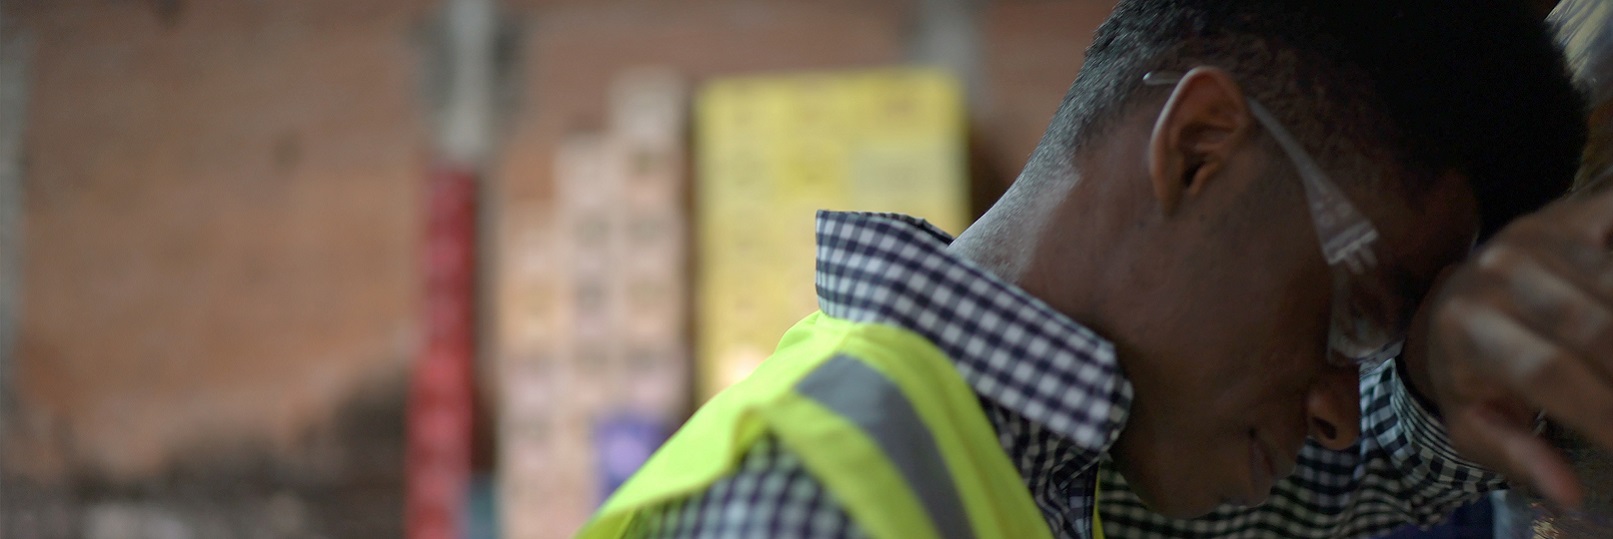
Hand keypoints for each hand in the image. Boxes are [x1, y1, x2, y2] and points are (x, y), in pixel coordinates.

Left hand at [1410, 187, 1612, 507]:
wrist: (1454, 299)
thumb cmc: (1471, 370)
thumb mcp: (1474, 421)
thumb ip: (1517, 454)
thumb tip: (1568, 493)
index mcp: (1468, 328)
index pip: (1550, 371)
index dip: (1605, 410)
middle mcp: (1499, 271)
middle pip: (1597, 327)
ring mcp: (1539, 233)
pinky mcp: (1575, 211)